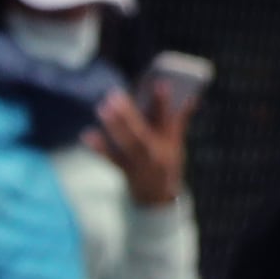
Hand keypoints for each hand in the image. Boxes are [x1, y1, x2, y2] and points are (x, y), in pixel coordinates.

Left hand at [91, 88, 190, 209]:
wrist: (159, 196)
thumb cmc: (167, 161)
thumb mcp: (177, 142)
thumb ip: (179, 120)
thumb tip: (191, 97)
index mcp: (171, 142)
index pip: (169, 118)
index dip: (164, 102)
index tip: (160, 82)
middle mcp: (157, 152)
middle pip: (143, 131)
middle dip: (130, 114)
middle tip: (115, 95)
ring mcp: (141, 163)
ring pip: (128, 144)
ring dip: (115, 126)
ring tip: (103, 108)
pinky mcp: (127, 171)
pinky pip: (113, 159)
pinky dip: (100, 148)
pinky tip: (88, 135)